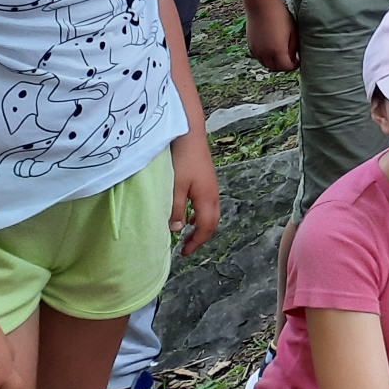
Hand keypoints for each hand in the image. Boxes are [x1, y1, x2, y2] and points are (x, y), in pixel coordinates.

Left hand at [169, 130, 220, 253]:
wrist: (190, 135)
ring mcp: (212, 187)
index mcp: (207, 198)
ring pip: (212, 213)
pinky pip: (208, 205)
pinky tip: (188, 214)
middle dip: (201, 237)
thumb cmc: (182, 161)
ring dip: (201, 226)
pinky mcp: (208, 181)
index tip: (184, 252)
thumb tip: (176, 230)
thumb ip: (175, 209)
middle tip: (187, 247)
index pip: (205, 227)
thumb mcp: (175, 187)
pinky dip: (200, 215)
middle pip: (213, 222)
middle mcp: (213, 194)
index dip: (196, 242)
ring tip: (187, 233)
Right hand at [247, 4, 298, 72]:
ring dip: (274, 63)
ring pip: (266, 64)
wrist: (261, 5)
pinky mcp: (250, 45)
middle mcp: (265, 53)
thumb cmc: (280, 16)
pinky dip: (266, 58)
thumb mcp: (293, 31)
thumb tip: (294, 56)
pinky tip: (271, 50)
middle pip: (275, 68)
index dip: (294, 66)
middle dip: (284, 66)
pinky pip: (259, 57)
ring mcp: (256, 50)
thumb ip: (294, 46)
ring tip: (282, 55)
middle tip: (291, 60)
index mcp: (278, 51)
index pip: (286, 67)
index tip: (299, 61)